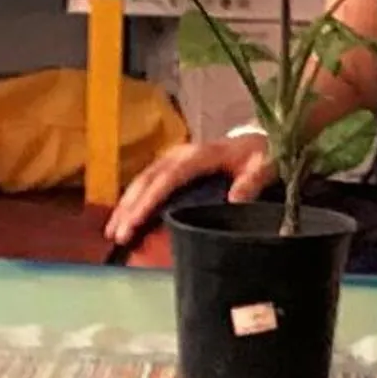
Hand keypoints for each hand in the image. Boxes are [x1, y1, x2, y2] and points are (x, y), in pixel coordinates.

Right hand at [106, 134, 275, 251]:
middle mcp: (182, 154)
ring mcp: (175, 159)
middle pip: (148, 180)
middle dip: (129, 207)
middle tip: (116, 235)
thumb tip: (235, 200)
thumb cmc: (261, 156)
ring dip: (126, 205)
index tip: (133, 222)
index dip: (148, 201)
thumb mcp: (263, 166)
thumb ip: (251, 182)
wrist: (259, 143)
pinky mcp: (174, 167)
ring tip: (112, 232)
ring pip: (144, 180)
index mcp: (200, 155)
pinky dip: (135, 201)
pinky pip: (149, 183)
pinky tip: (125, 219)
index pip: (167, 179)